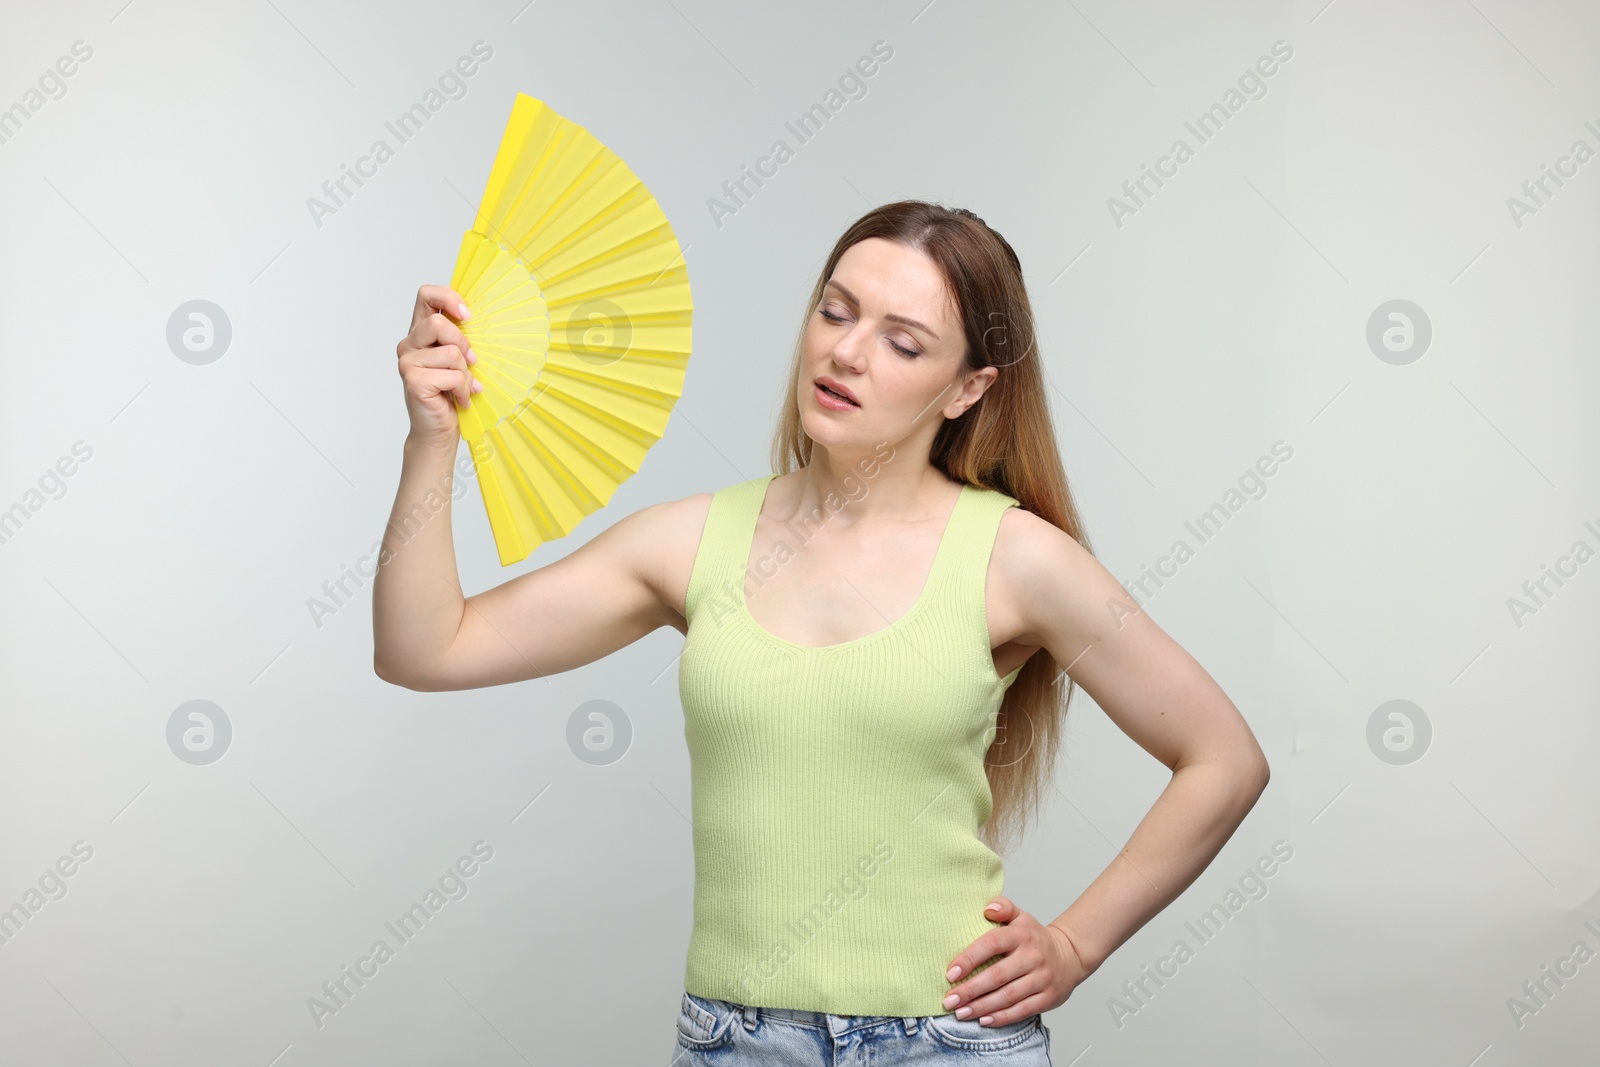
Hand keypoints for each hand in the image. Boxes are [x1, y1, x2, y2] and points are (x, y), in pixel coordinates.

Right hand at [397, 284, 481, 445]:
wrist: (438, 431)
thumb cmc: (450, 395)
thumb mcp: (459, 361)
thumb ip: (459, 340)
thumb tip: (475, 321)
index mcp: (420, 332)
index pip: (426, 295)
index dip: (448, 297)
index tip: (467, 315)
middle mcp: (409, 344)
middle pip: (439, 322)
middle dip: (463, 343)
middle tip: (470, 363)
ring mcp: (407, 362)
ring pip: (451, 352)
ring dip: (465, 373)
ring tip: (462, 387)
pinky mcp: (414, 381)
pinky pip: (453, 375)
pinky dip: (463, 389)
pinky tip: (459, 399)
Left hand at [941, 896, 1091, 1024]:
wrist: (1070, 955)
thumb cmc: (1034, 938)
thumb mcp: (1021, 917)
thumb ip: (1003, 907)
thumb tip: (988, 908)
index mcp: (1021, 934)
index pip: (991, 944)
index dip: (969, 959)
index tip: (950, 973)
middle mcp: (1032, 956)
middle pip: (997, 975)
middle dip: (970, 990)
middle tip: (949, 1000)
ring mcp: (1042, 978)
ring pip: (1008, 996)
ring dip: (982, 1007)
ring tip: (961, 1012)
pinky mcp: (1048, 997)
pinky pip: (1022, 1010)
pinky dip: (1002, 1017)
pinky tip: (984, 1020)